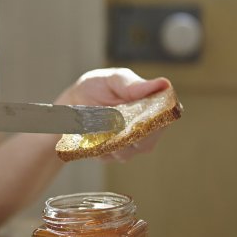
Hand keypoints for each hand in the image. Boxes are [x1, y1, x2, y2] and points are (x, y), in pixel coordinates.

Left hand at [55, 67, 170, 161]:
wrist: (72, 102)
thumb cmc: (97, 86)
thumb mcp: (113, 80)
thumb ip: (134, 84)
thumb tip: (163, 83)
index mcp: (152, 107)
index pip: (164, 119)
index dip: (154, 123)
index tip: (138, 120)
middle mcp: (144, 129)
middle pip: (147, 143)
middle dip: (130, 137)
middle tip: (113, 125)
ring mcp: (128, 144)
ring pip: (127, 153)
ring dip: (112, 142)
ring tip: (98, 127)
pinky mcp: (110, 153)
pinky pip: (108, 156)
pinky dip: (99, 147)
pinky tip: (91, 136)